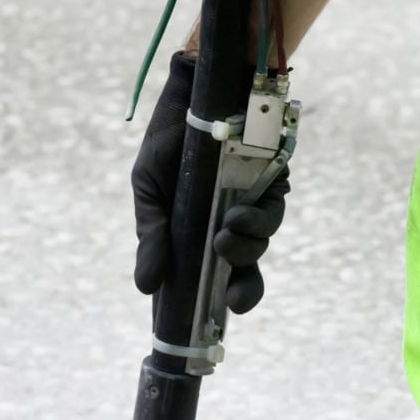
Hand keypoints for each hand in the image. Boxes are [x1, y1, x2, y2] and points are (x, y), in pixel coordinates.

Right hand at [132, 52, 289, 317]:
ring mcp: (253, 205)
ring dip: (245, 250)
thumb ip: (152, 235)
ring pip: (258, 246)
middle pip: (245, 276)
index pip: (205, 281)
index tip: (202, 334)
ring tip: (225, 236)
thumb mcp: (150, 186)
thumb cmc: (171, 137)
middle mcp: (229, 225)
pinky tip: (238, 214)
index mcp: (198, 234)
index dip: (207, 309)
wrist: (199, 85)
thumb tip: (145, 287)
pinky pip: (272, 214)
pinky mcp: (274, 183)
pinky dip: (257, 221)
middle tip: (231, 300)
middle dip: (243, 294)